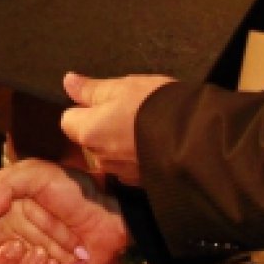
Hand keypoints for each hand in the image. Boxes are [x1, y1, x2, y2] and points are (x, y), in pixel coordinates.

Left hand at [58, 71, 172, 184]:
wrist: (195, 138)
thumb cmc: (155, 106)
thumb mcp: (122, 87)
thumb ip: (91, 88)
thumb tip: (68, 82)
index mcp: (88, 132)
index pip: (68, 120)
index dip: (84, 108)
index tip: (104, 101)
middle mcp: (98, 157)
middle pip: (88, 137)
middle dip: (102, 125)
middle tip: (128, 110)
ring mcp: (119, 172)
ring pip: (108, 153)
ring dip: (119, 142)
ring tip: (144, 126)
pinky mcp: (139, 181)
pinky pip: (128, 165)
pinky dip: (135, 156)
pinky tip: (153, 143)